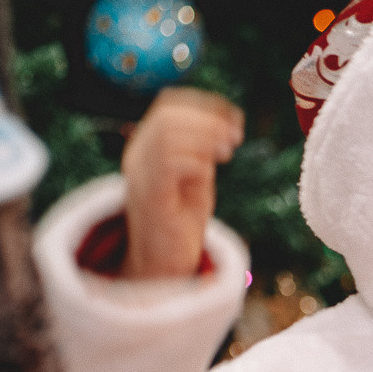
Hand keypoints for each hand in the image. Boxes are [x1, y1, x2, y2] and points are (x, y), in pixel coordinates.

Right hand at [122, 87, 243, 279]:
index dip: (205, 104)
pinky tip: (210, 172)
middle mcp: (138, 158)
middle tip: (234, 137)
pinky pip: (168, 163)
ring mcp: (141, 177)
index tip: (235, 119)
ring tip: (227, 152)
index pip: (168, 105)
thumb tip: (222, 125)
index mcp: (147, 148)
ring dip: (204, 136)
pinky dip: (196, 160)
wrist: (163, 267)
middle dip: (208, 119)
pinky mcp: (151, 198)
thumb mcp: (196, 177)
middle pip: (167, 115)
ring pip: (167, 134)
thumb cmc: (181, 222)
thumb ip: (202, 150)